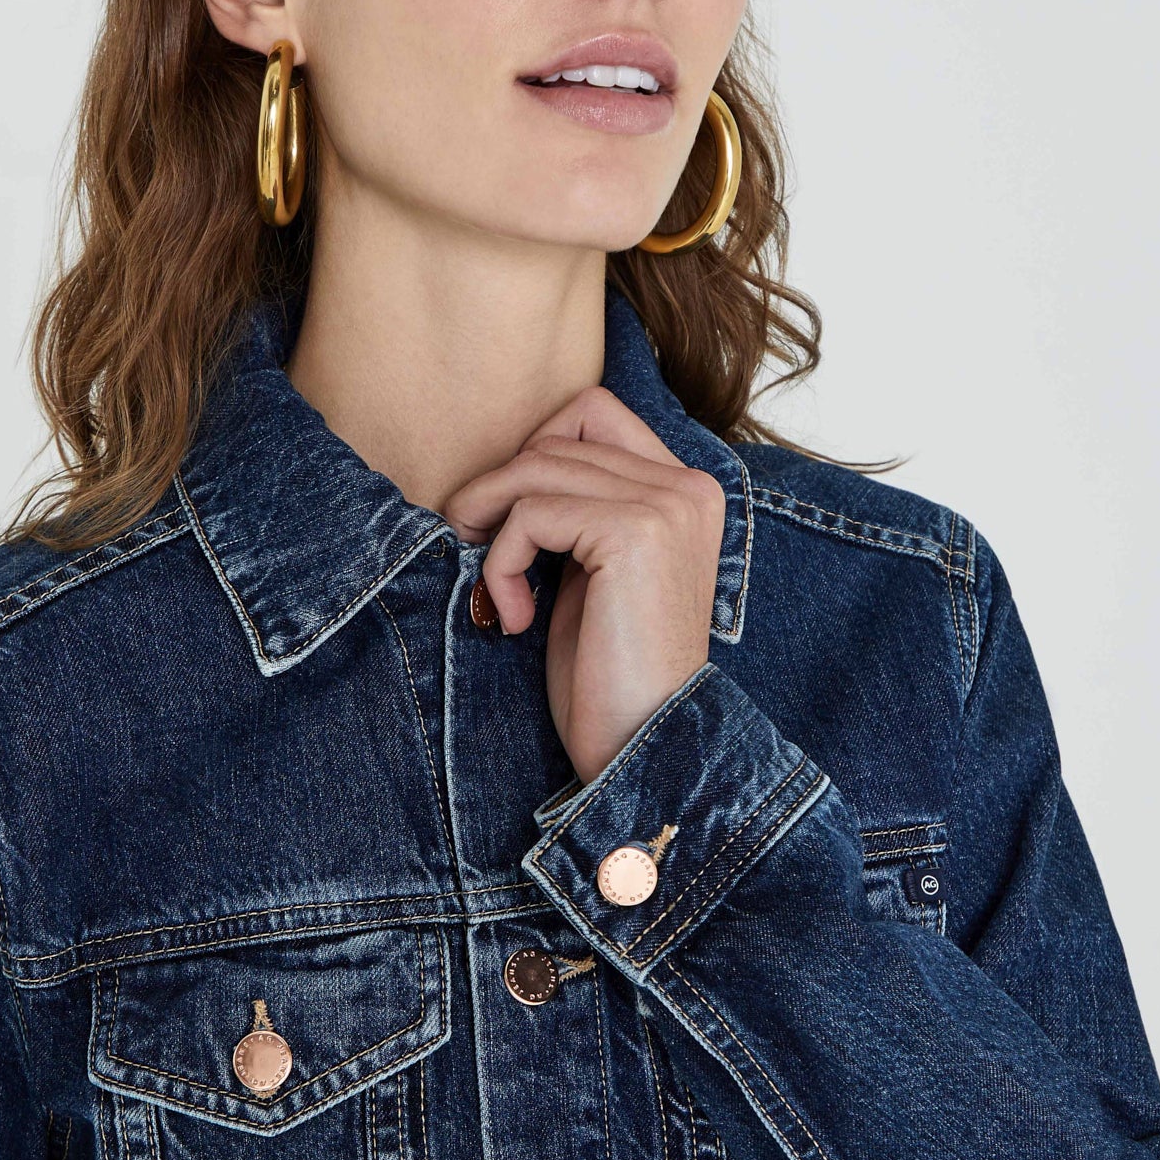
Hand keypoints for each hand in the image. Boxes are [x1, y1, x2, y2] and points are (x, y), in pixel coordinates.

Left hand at [440, 386, 726, 783]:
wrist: (643, 746)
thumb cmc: (611, 675)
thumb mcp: (593, 574)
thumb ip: (576, 510)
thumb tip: (504, 466)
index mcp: (688, 491)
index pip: (592, 413)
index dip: (533, 453)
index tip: (506, 520)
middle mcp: (688, 487)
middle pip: (556, 438)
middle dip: (498, 491)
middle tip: (472, 549)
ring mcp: (667, 506)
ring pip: (537, 468)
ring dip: (491, 527)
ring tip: (494, 591)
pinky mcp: (635, 533)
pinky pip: (532, 514)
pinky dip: (502, 564)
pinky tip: (515, 618)